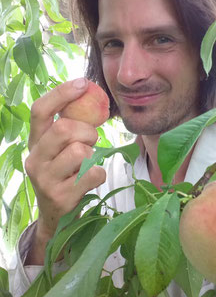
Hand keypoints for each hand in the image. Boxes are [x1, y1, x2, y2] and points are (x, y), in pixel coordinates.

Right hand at [24, 78, 105, 263]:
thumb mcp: (58, 150)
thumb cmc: (63, 173)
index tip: (83, 82)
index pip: (40, 110)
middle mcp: (35, 159)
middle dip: (87, 131)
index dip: (61, 93)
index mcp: (34, 142)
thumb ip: (68, 127)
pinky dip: (99, 173)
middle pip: (64, 129)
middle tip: (91, 140)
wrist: (55, 214)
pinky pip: (93, 173)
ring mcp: (46, 180)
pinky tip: (89, 180)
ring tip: (87, 162)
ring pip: (80, 152)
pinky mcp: (62, 196)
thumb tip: (89, 94)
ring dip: (92, 154)